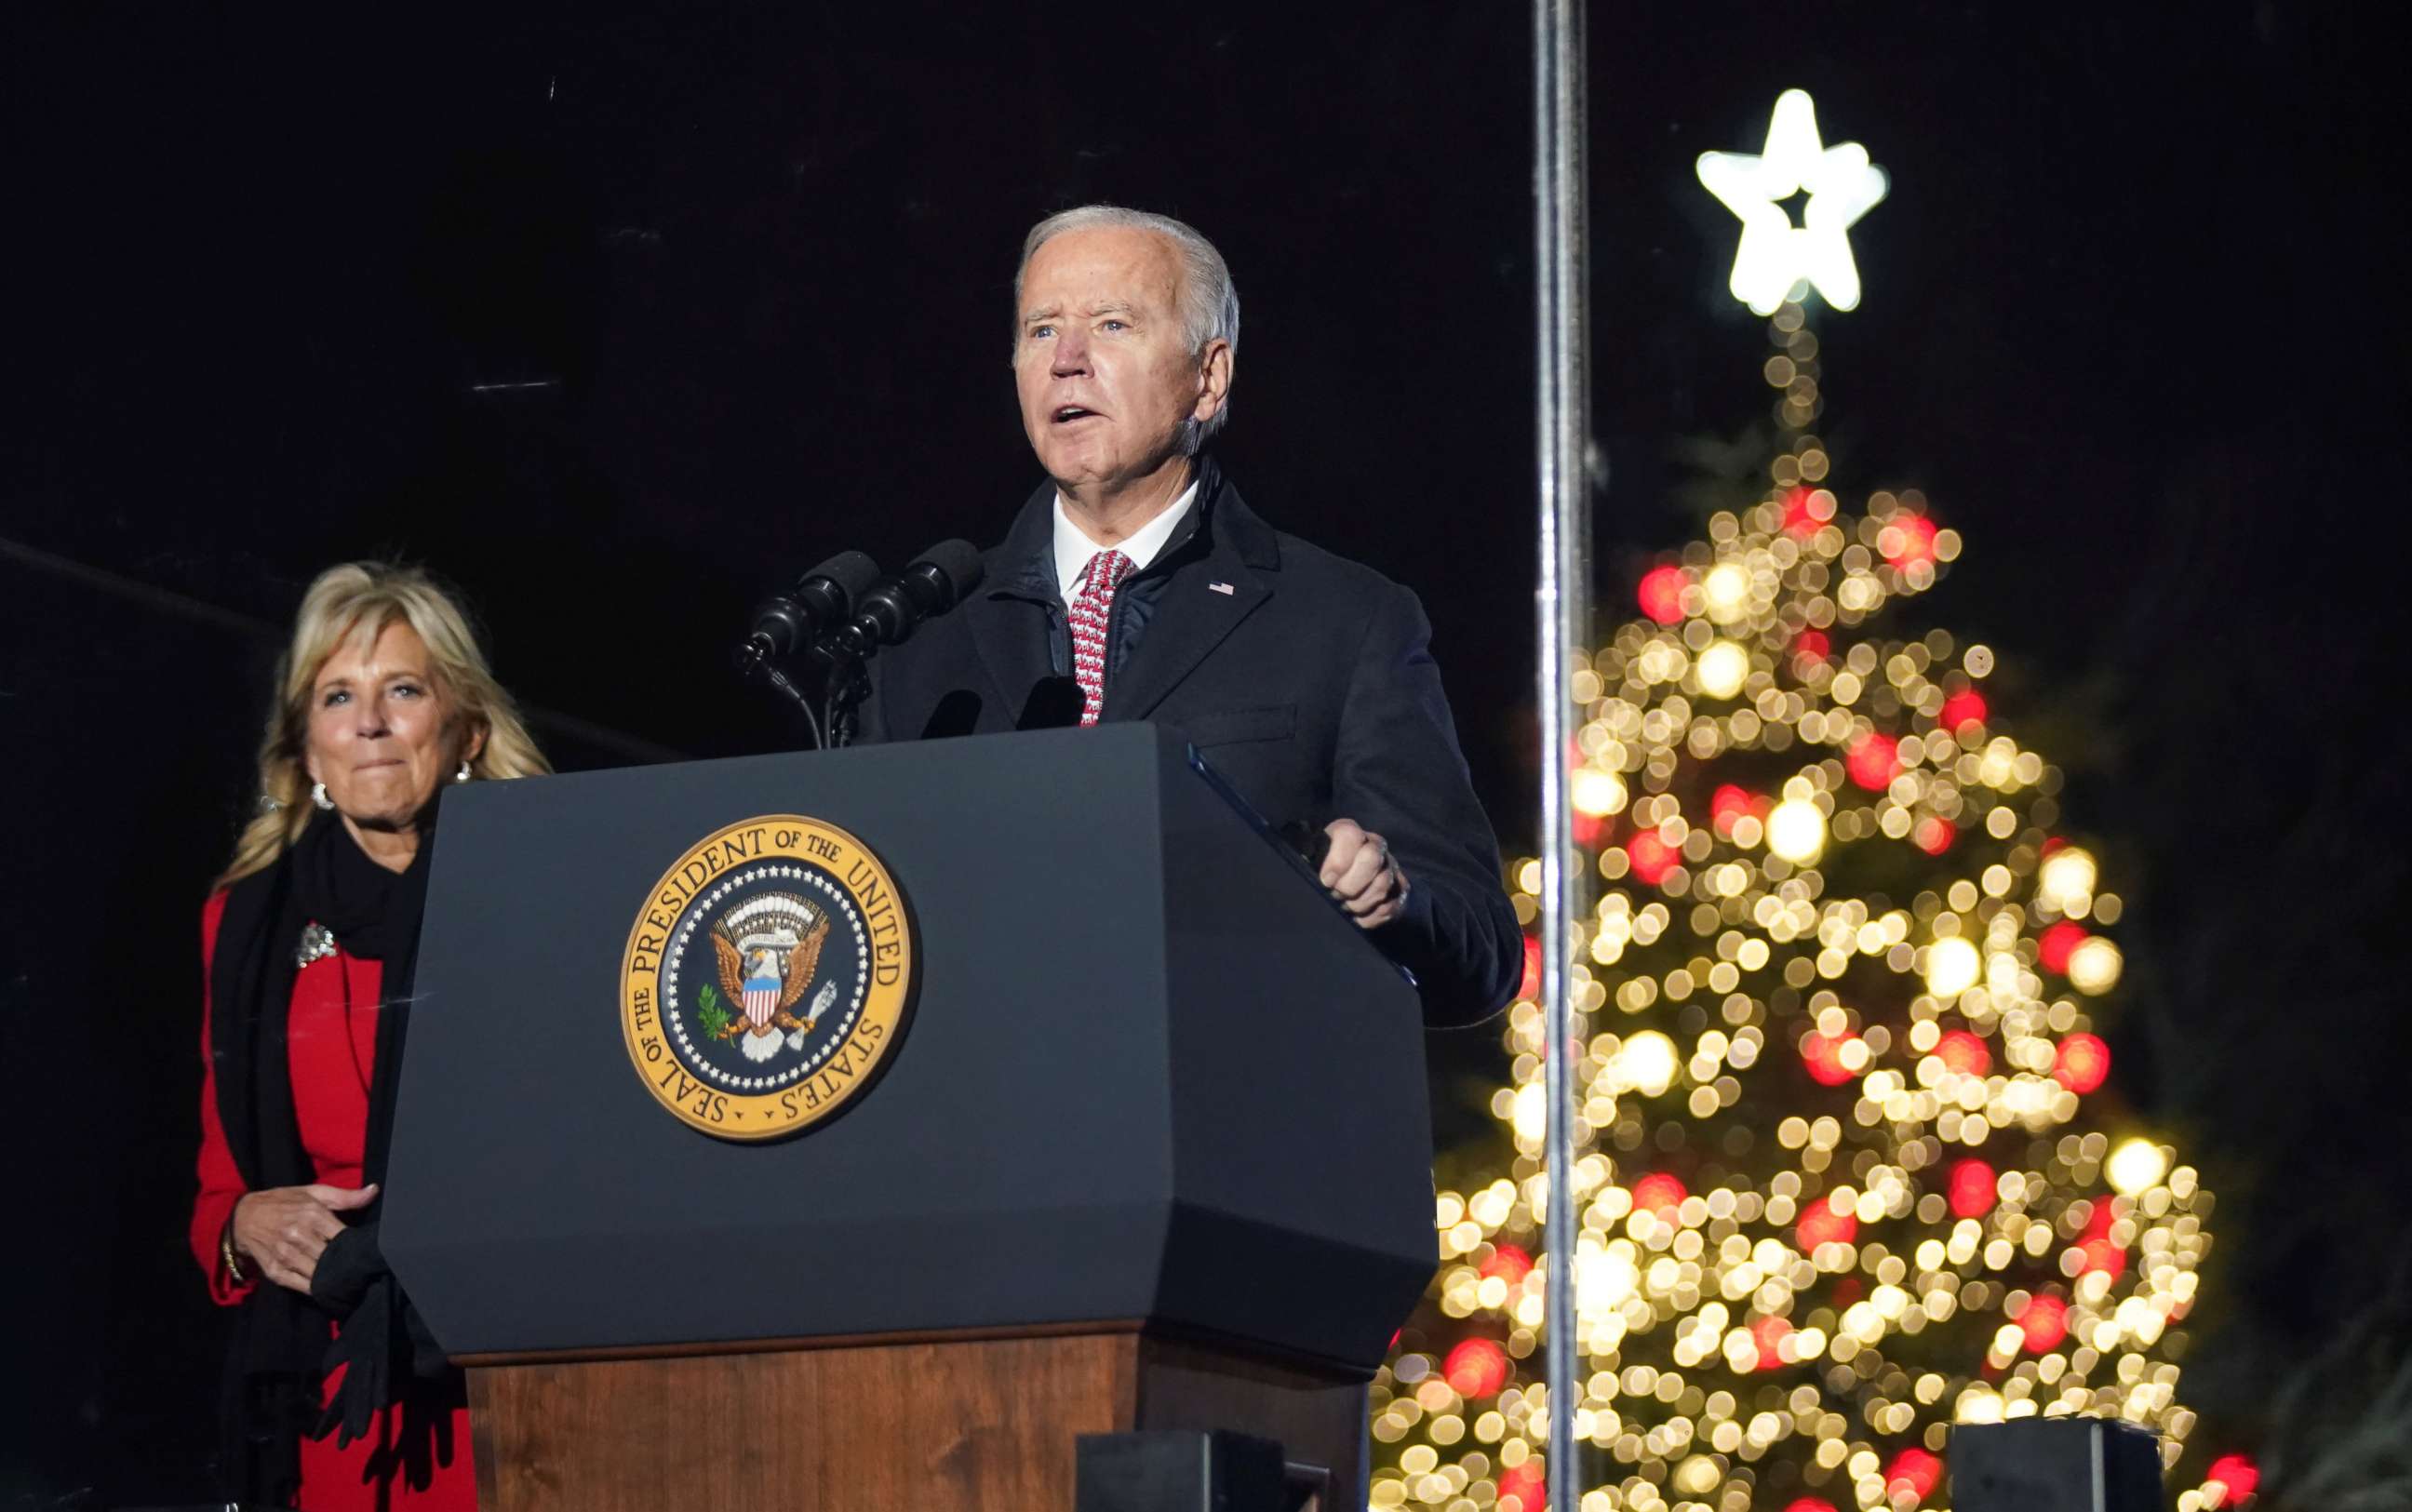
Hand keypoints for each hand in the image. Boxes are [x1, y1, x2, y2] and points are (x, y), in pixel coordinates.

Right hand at [229, 1182, 378, 1292]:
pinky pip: (300, 1285)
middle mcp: (299, 1235)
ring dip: (332, 1279)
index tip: (365, 1251)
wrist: (244, 1216)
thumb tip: (374, 1190)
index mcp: (313, 1214)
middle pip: (332, 1258)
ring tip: (347, 1281)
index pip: (344, 1237)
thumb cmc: (285, 1202)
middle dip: (346, 1264)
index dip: (356, 1246)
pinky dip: (315, 1289)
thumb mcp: (314, 1193)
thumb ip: (346, 1196)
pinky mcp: (274, 1271)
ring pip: (318, 1274)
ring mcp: (285, 1255)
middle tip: (359, 1269)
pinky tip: (326, 1288)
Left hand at [1320, 818, 1408, 929]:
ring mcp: (1390, 866)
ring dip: (1359, 903)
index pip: (1349, 835)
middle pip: (1372, 858)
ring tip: (1345, 907)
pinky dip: (1371, 917)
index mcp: (1348, 833)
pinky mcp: (1400, 889)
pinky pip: (1390, 905)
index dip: (1338, 861)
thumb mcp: (1309, 860)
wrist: (1340, 886)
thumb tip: (1315, 874)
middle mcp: (1373, 844)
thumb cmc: (1319, 872)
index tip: (1326, 881)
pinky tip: (1358, 916)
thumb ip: (1307, 859)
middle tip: (1337, 896)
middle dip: (1351, 885)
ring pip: (1382, 884)